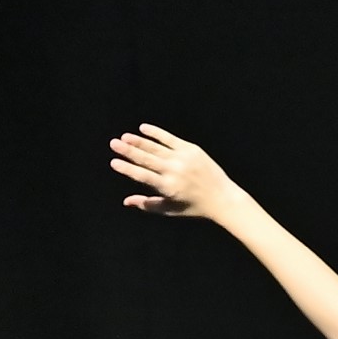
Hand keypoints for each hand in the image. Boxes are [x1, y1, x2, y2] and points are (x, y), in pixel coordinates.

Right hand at [110, 124, 237, 223]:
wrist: (223, 198)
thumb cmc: (194, 206)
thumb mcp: (170, 209)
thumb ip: (147, 204)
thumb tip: (126, 201)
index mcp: (168, 187)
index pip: (143, 176)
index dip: (127, 169)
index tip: (114, 162)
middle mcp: (175, 172)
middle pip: (147, 159)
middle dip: (129, 151)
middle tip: (114, 143)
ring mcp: (184, 159)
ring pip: (157, 148)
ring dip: (139, 141)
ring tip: (124, 137)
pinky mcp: (193, 150)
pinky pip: (171, 139)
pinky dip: (157, 133)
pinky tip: (144, 128)